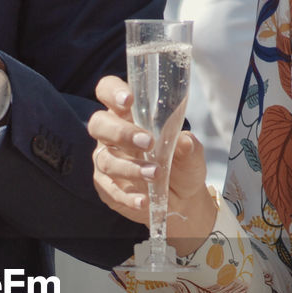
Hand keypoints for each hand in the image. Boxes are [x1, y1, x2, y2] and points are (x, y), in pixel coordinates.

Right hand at [87, 75, 212, 255]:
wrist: (183, 200)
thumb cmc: (182, 166)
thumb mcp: (192, 155)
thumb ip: (188, 146)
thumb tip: (185, 141)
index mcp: (127, 115)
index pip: (108, 92)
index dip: (113, 92)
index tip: (129, 99)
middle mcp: (111, 136)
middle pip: (99, 124)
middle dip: (121, 132)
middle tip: (147, 142)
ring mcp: (106, 161)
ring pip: (106, 160)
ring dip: (130, 167)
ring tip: (155, 175)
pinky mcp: (106, 187)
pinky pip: (111, 190)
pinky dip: (128, 197)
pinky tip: (144, 200)